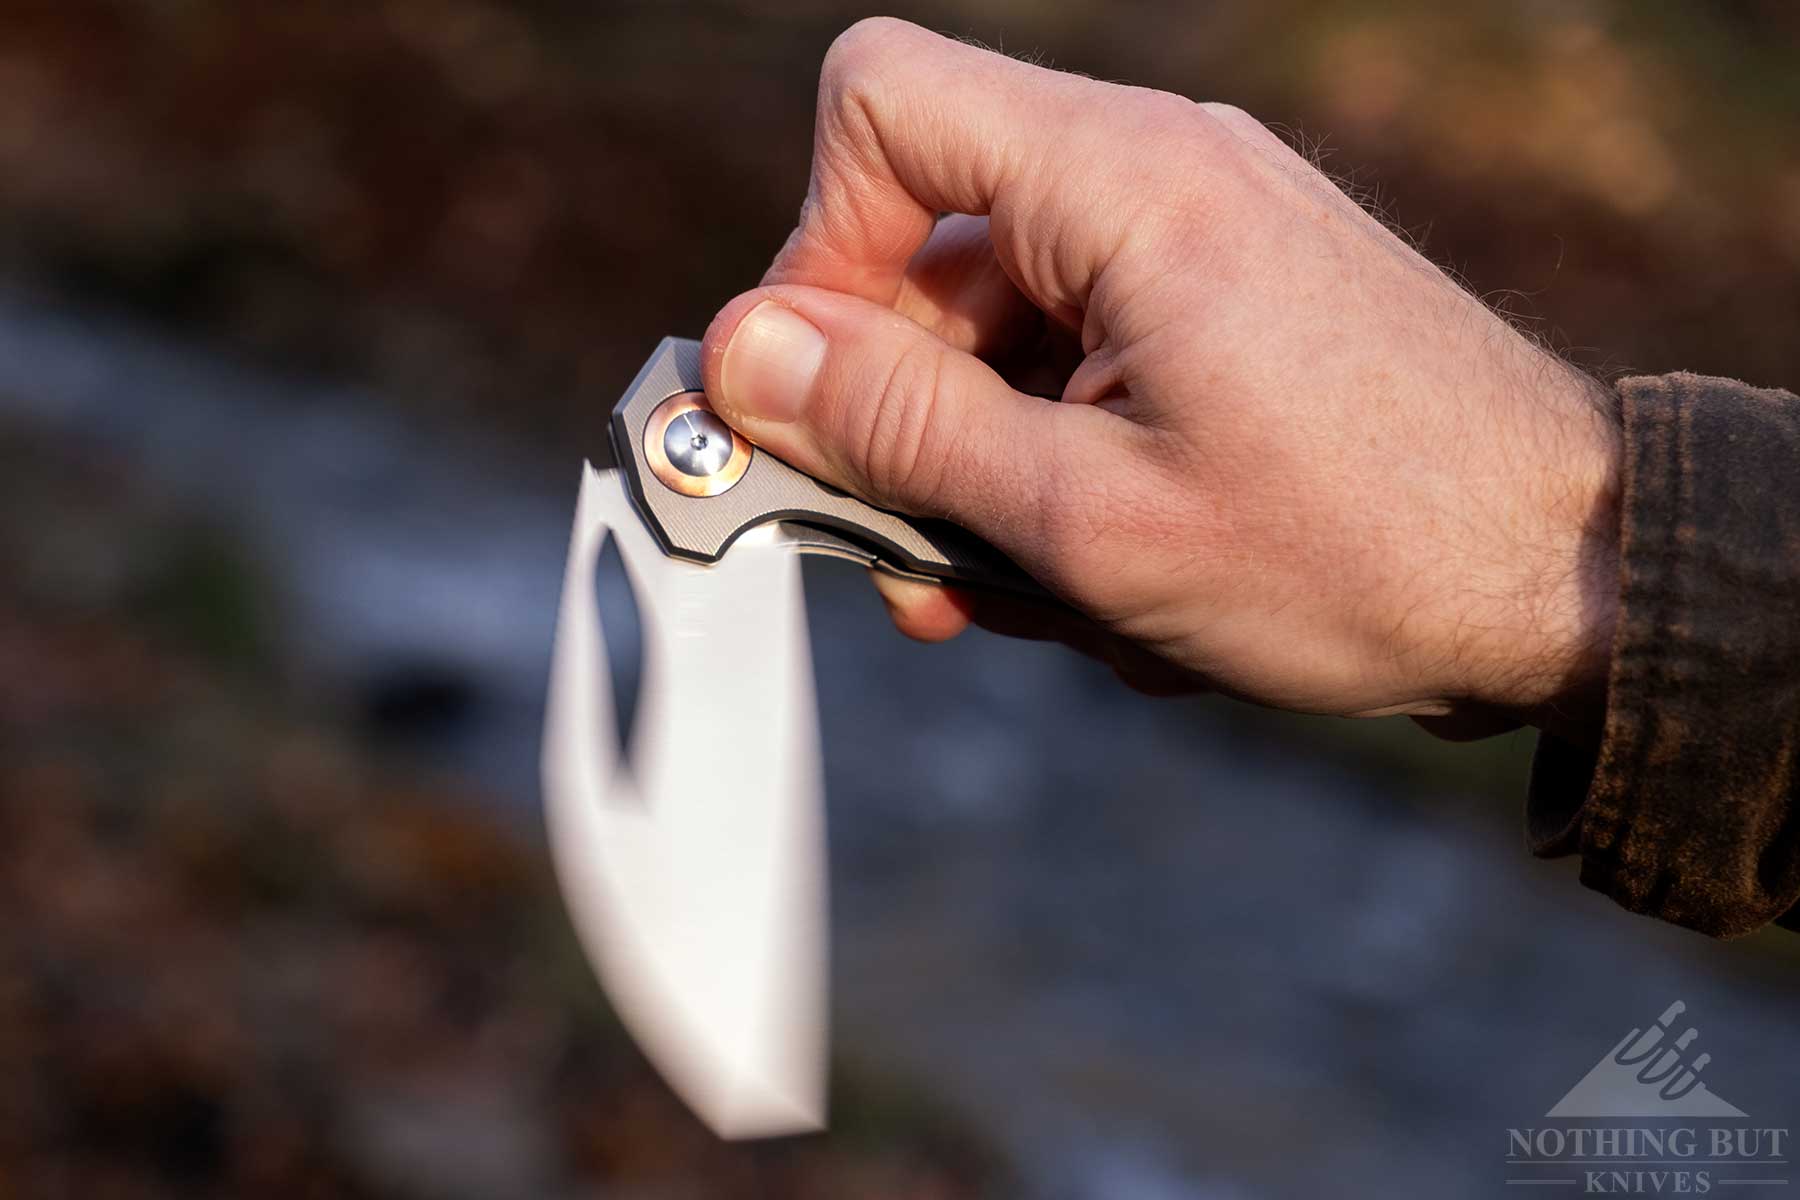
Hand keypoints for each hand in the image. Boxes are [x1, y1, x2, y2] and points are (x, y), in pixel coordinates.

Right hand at [699, 18, 1620, 734]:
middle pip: (929, 243)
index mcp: (1122, 181)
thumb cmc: (1361, 551)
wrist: (1575, 577)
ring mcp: (1201, 239)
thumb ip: (898, 429)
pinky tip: (1116, 577)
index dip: (813, 250)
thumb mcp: (1087, 518)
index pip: (879, 104)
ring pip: (1005, 331)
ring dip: (991, 474)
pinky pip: (1087, 363)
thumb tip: (742, 358)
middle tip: (921, 563)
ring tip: (1051, 597)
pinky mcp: (1230, 304)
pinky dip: (1069, 469)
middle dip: (901, 416)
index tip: (827, 401)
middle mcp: (1160, 174)